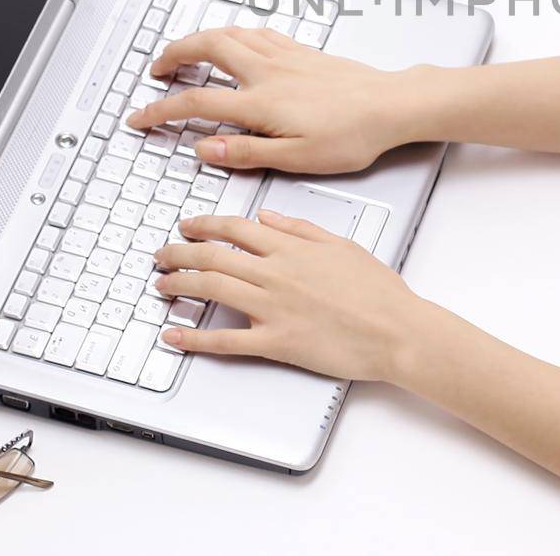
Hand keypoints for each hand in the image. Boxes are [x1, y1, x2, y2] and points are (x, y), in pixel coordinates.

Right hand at [124, 25, 419, 174]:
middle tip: (157, 69)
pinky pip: (257, 32)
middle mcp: (268, 72)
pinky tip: (236, 40)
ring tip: (186, 50)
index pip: (196, 103)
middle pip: (206, 49)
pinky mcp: (302, 52)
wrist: (391, 105)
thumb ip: (246, 152)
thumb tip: (205, 149)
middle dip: (174, 54)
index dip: (160, 110)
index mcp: (260, 102)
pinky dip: (234, 33)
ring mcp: (285, 57)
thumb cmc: (353, 134)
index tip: (140, 118)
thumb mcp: (296, 158)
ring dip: (200, 38)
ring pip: (230, 33)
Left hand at [153, 209, 425, 382]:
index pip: (235, 229)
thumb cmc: (378, 291)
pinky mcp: (276, 342)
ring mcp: (273, 309)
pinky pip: (225, 340)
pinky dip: (194, 338)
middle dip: (180, 253)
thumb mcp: (342, 245)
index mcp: (291, 248)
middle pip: (213, 257)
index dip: (204, 225)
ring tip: (162, 286)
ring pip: (212, 290)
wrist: (396, 329)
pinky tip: (175, 335)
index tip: (187, 226)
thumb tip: (269, 217)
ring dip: (180, 285)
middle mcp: (276, 274)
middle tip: (163, 255)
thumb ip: (300, 228)